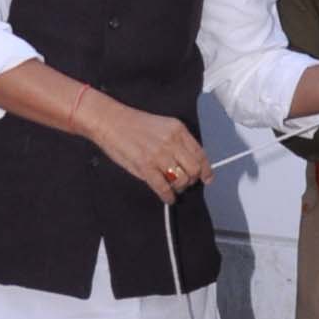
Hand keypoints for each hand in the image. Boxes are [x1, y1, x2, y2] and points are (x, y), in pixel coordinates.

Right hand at [80, 96, 210, 205]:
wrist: (110, 121)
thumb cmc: (133, 124)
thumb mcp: (162, 125)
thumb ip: (177, 142)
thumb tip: (188, 162)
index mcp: (177, 129)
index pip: (200, 153)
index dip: (206, 169)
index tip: (207, 178)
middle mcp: (171, 141)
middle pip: (193, 169)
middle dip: (191, 180)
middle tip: (185, 183)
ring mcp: (159, 155)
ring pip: (181, 180)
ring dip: (178, 188)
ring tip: (172, 187)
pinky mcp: (146, 167)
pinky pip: (164, 188)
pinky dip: (168, 196)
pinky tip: (167, 197)